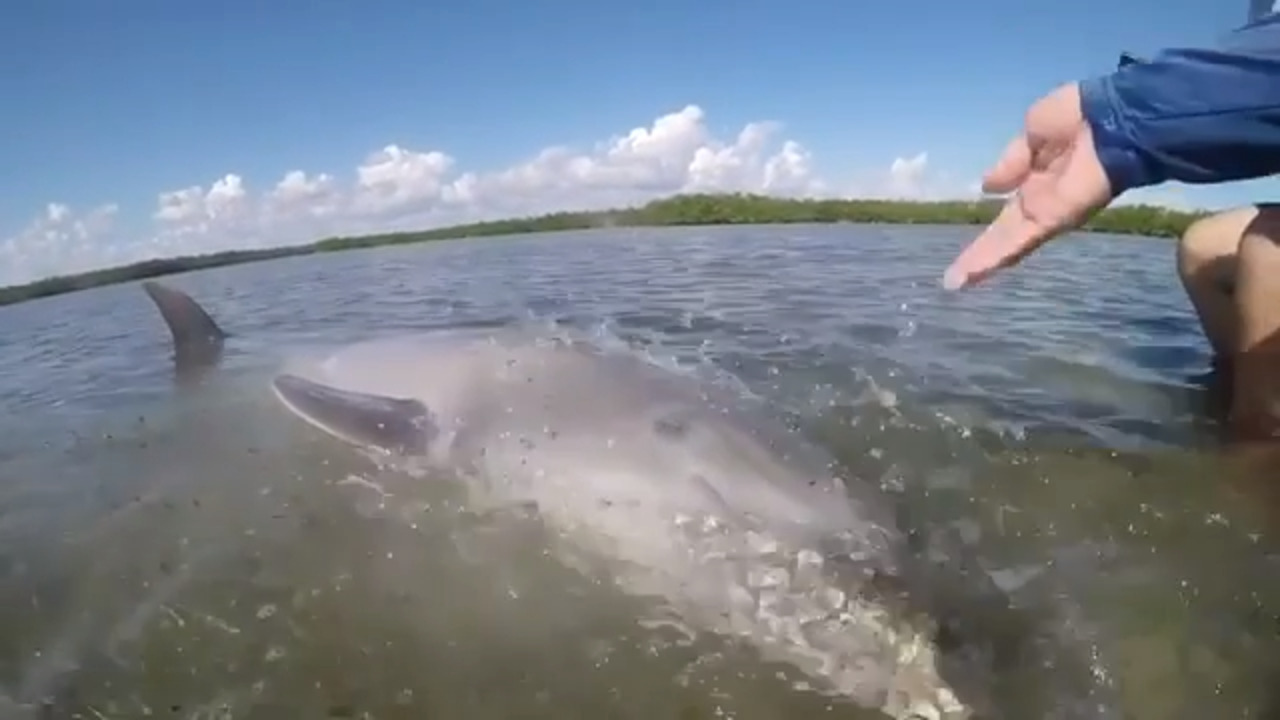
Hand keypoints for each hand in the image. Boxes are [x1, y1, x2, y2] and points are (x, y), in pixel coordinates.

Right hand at [943, 82, 1115, 289]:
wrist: (1111, 117)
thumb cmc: (1080, 115)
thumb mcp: (1034, 128)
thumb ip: (1012, 160)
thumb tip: (988, 186)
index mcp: (1038, 176)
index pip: (1010, 210)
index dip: (992, 221)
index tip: (973, 235)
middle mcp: (1042, 199)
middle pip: (1006, 232)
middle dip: (981, 253)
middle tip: (954, 278)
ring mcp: (1048, 211)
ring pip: (1009, 242)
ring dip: (983, 261)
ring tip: (956, 281)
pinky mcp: (1054, 218)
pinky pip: (1020, 239)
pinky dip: (997, 255)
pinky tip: (974, 270)